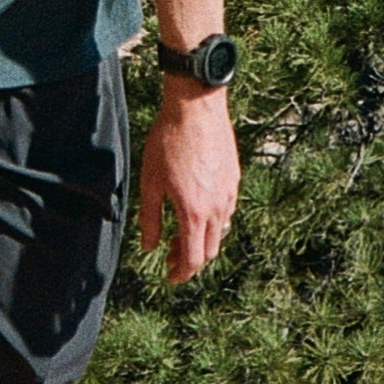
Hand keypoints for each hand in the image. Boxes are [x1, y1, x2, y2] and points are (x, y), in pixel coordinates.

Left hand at [139, 79, 239, 281]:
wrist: (196, 108)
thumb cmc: (168, 142)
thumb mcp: (150, 182)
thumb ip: (149, 218)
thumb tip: (148, 246)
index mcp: (194, 212)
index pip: (194, 258)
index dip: (182, 273)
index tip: (170, 276)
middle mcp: (217, 208)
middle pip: (210, 250)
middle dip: (190, 258)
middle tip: (170, 255)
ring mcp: (230, 193)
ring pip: (220, 231)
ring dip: (202, 239)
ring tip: (181, 232)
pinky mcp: (235, 179)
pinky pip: (226, 210)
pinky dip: (212, 220)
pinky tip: (196, 208)